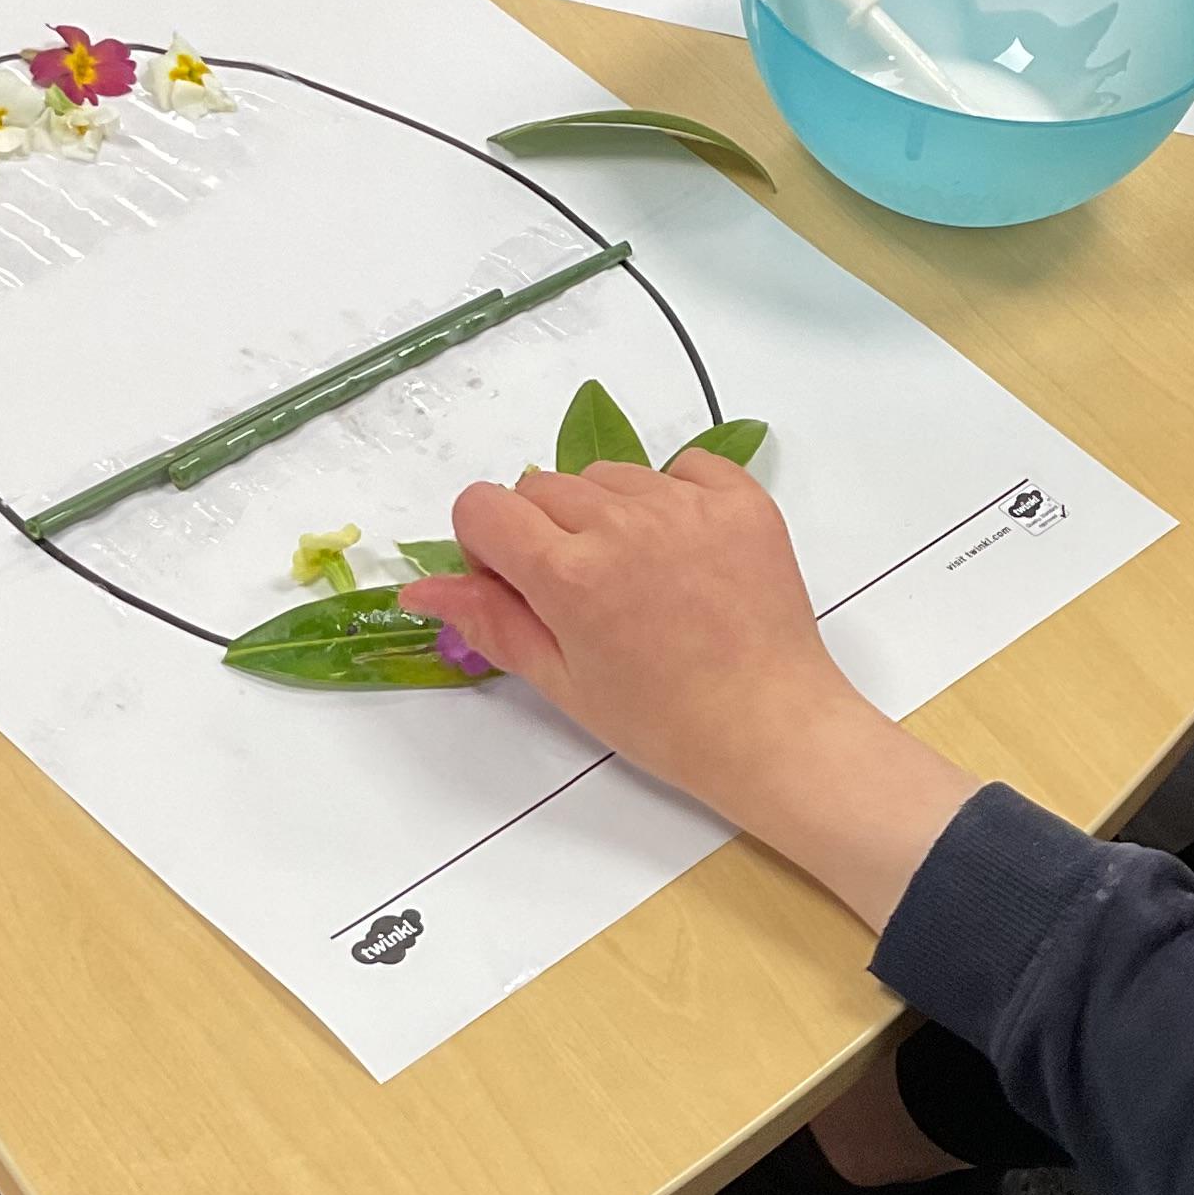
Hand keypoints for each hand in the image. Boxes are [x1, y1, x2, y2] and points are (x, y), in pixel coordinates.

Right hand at [402, 457, 977, 927]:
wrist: (772, 728)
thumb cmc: (663, 721)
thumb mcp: (562, 681)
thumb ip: (490, 621)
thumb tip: (421, 588)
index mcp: (569, 573)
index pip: (483, 506)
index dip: (487, 544)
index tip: (517, 583)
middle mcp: (623, 523)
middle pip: (541, 486)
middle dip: (545, 531)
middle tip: (585, 593)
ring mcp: (687, 505)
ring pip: (608, 475)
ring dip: (607, 513)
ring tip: (641, 577)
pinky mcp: (741, 499)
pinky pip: (682, 466)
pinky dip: (673, 497)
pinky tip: (685, 553)